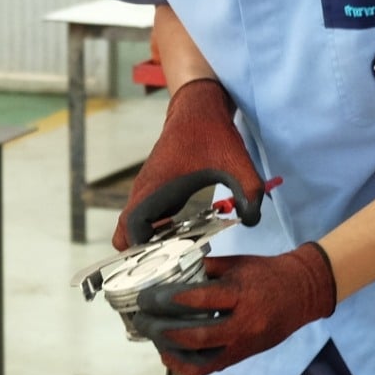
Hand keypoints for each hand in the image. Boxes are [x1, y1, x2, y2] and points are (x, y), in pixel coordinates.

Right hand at [116, 79, 265, 249]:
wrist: (198, 106)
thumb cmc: (213, 133)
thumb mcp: (238, 163)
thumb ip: (249, 194)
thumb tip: (250, 222)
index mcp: (156, 188)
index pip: (130, 231)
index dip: (142, 252)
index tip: (166, 264)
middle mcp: (144, 192)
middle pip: (123, 236)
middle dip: (139, 256)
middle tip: (169, 267)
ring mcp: (146, 192)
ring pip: (132, 229)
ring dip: (148, 246)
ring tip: (178, 257)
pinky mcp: (154, 191)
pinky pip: (144, 220)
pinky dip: (155, 234)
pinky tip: (183, 239)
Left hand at [133, 244, 336, 374]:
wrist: (302, 292)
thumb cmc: (266, 273)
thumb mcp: (235, 264)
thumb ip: (202, 270)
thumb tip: (167, 273)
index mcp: (240, 294)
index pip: (196, 300)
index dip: (165, 300)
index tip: (145, 297)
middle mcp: (243, 323)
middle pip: (193, 335)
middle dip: (160, 329)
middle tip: (141, 319)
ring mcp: (243, 344)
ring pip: (199, 359)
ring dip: (169, 350)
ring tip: (152, 336)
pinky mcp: (242, 355)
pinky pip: (209, 368)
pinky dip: (185, 363)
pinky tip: (169, 352)